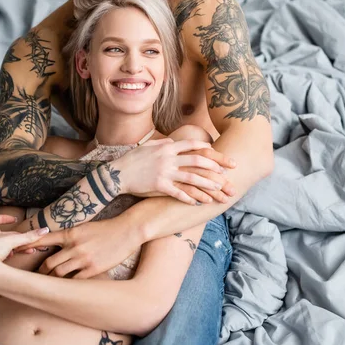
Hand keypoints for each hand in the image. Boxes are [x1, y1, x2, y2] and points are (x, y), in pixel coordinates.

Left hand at [0, 214, 48, 297]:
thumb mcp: (13, 240)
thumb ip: (29, 236)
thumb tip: (45, 230)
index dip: (4, 218)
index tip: (14, 219)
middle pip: (2, 235)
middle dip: (15, 238)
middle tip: (26, 240)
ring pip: (0, 246)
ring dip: (12, 248)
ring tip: (22, 251)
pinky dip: (5, 255)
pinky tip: (11, 259)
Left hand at [29, 215, 137, 278]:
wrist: (127, 230)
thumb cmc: (106, 228)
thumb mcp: (84, 227)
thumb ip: (69, 236)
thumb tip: (54, 244)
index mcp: (71, 233)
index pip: (44, 240)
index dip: (30, 246)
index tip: (19, 251)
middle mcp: (74, 246)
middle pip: (48, 264)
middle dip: (40, 272)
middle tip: (35, 278)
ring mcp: (83, 259)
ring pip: (59, 274)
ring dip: (52, 280)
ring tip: (47, 286)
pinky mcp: (93, 270)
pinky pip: (74, 281)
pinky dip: (68, 285)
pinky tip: (65, 288)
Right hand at [117, 138, 235, 204]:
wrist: (118, 173)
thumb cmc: (132, 160)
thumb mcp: (148, 147)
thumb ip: (162, 143)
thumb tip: (172, 141)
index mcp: (167, 147)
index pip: (191, 145)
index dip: (206, 149)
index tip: (218, 154)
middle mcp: (168, 158)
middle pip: (197, 161)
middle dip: (214, 167)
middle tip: (226, 173)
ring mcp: (165, 172)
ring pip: (192, 178)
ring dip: (207, 184)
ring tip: (218, 189)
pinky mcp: (160, 186)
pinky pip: (179, 193)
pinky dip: (190, 198)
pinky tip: (199, 203)